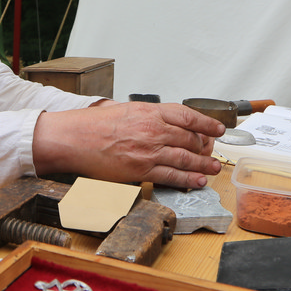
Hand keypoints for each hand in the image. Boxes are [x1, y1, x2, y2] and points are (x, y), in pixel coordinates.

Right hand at [32, 101, 224, 188]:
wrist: (73, 139)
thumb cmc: (92, 125)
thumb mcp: (123, 109)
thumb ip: (144, 115)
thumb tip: (158, 120)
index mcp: (149, 112)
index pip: (187, 116)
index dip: (206, 124)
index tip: (217, 129)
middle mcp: (153, 130)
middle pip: (190, 139)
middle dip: (205, 147)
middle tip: (213, 152)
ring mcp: (149, 151)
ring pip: (185, 158)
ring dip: (203, 165)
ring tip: (212, 168)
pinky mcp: (141, 170)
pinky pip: (171, 176)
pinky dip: (188, 179)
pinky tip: (198, 180)